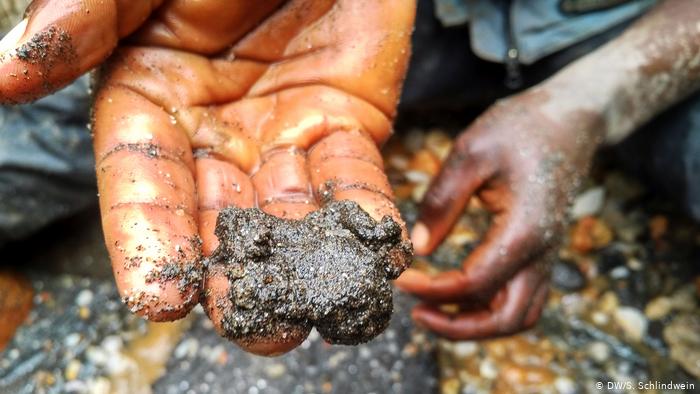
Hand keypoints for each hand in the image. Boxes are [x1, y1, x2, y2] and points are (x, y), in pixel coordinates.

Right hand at [0, 0, 414, 354]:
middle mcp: (217, 134)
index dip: (147, 242)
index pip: (142, 186)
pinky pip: (356, 181)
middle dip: (236, 277)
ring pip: (290, 216)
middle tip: (254, 325)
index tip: (157, 299)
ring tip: (316, 309)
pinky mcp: (348, 125)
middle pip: (219, 220)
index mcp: (153, 103)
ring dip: (304, 265)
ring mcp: (285, 135)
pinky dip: (366, 216)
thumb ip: (84, 22)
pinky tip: (375, 251)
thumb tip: (1, 77)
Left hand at [395, 89, 601, 338]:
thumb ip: (443, 202)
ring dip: (476, 324)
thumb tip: (418, 247)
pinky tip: (456, 291)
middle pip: (508, 319)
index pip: (475, 283)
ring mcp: (546, 255)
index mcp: (524, 230)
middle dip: (458, 326)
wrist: (571, 119)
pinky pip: (522, 297)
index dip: (433, 289)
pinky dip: (490, 307)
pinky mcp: (541, 251)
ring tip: (433, 309)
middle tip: (416, 313)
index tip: (401, 279)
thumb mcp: (471, 152)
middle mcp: (542, 252)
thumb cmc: (521, 128)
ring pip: (519, 315)